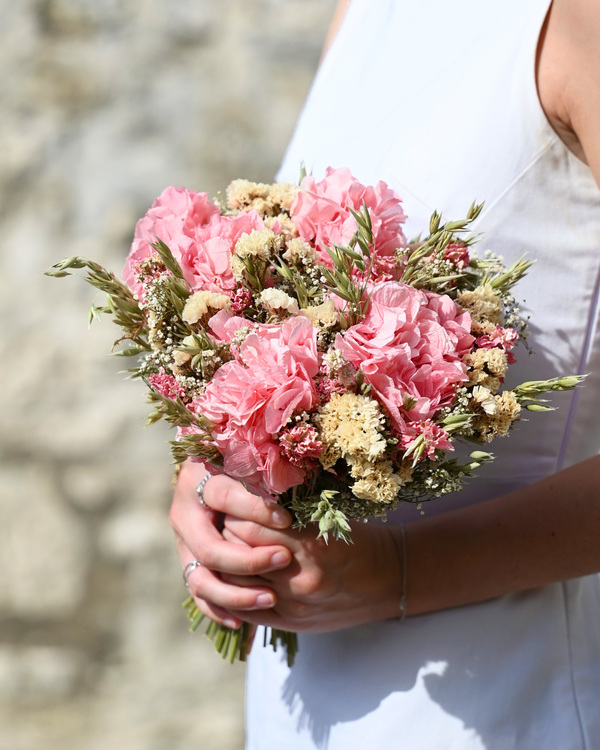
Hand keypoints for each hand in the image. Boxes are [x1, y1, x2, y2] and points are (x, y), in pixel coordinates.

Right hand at [170, 461, 294, 628]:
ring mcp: (185, 544)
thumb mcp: (255, 461)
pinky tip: (243, 623)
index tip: (288, 519)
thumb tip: (294, 483)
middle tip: (284, 560)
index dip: (255, 509)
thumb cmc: (249, 462)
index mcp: (199, 481)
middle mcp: (185, 514)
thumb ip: (267, 471)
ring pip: (200, 580)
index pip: (224, 497)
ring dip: (235, 595)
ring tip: (270, 599)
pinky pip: (200, 596)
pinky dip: (220, 610)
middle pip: (210, 548)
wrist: (220, 474)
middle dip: (249, 560)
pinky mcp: (190, 565)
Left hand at [219, 515, 403, 633]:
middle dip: (225, 534)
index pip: (248, 525)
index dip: (235, 510)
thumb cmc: (357, 540)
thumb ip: (288, 515)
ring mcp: (292, 605)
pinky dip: (232, 591)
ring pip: (234, 583)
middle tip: (225, 519)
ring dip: (226, 562)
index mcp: (310, 544)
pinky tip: (233, 574)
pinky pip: (244, 609)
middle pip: (237, 553)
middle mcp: (299, 578)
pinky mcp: (288, 623)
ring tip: (228, 544)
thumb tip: (244, 497)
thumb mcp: (327, 518)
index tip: (234, 500)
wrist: (387, 581)